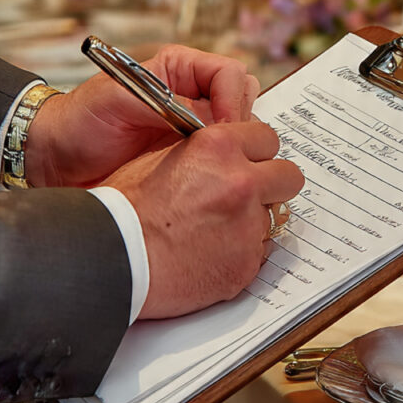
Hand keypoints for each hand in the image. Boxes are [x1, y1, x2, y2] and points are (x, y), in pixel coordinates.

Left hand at [24, 44, 259, 188]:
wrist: (53, 160)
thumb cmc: (79, 121)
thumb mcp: (118, 100)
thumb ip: (166, 103)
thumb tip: (209, 121)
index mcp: (179, 69)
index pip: (229, 74)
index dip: (233, 100)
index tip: (223, 129)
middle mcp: (192, 94)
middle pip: (242, 99)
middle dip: (239, 123)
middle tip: (221, 150)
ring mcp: (193, 128)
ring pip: (238, 130)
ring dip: (233, 147)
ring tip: (214, 167)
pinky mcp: (188, 157)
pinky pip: (220, 158)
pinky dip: (221, 167)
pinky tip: (207, 180)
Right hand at [106, 120, 304, 318]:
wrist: (115, 259)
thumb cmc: (125, 211)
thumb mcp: (159, 158)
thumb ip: (203, 151)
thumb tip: (225, 150)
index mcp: (219, 148)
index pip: (267, 138)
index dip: (257, 152)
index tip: (250, 162)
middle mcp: (241, 183)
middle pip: (288, 176)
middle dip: (271, 183)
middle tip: (249, 194)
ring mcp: (248, 226)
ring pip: (273, 217)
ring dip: (253, 221)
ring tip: (218, 230)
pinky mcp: (246, 263)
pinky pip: (258, 253)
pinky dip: (240, 254)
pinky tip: (211, 254)